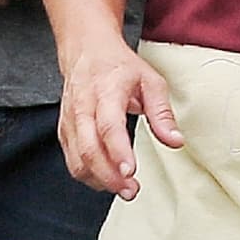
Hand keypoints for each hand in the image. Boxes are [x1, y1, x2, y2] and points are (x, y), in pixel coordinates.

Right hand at [57, 37, 180, 197]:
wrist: (86, 49)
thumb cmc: (119, 66)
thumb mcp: (150, 81)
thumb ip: (162, 113)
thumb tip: (175, 141)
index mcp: (106, 90)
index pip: (108, 126)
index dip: (118, 152)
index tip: (131, 172)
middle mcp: (83, 106)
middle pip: (89, 149)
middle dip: (109, 176)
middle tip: (131, 190)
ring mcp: (70, 119)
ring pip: (77, 159)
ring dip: (98, 180)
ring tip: (122, 188)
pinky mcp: (64, 130)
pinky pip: (71, 159)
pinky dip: (88, 175)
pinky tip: (106, 179)